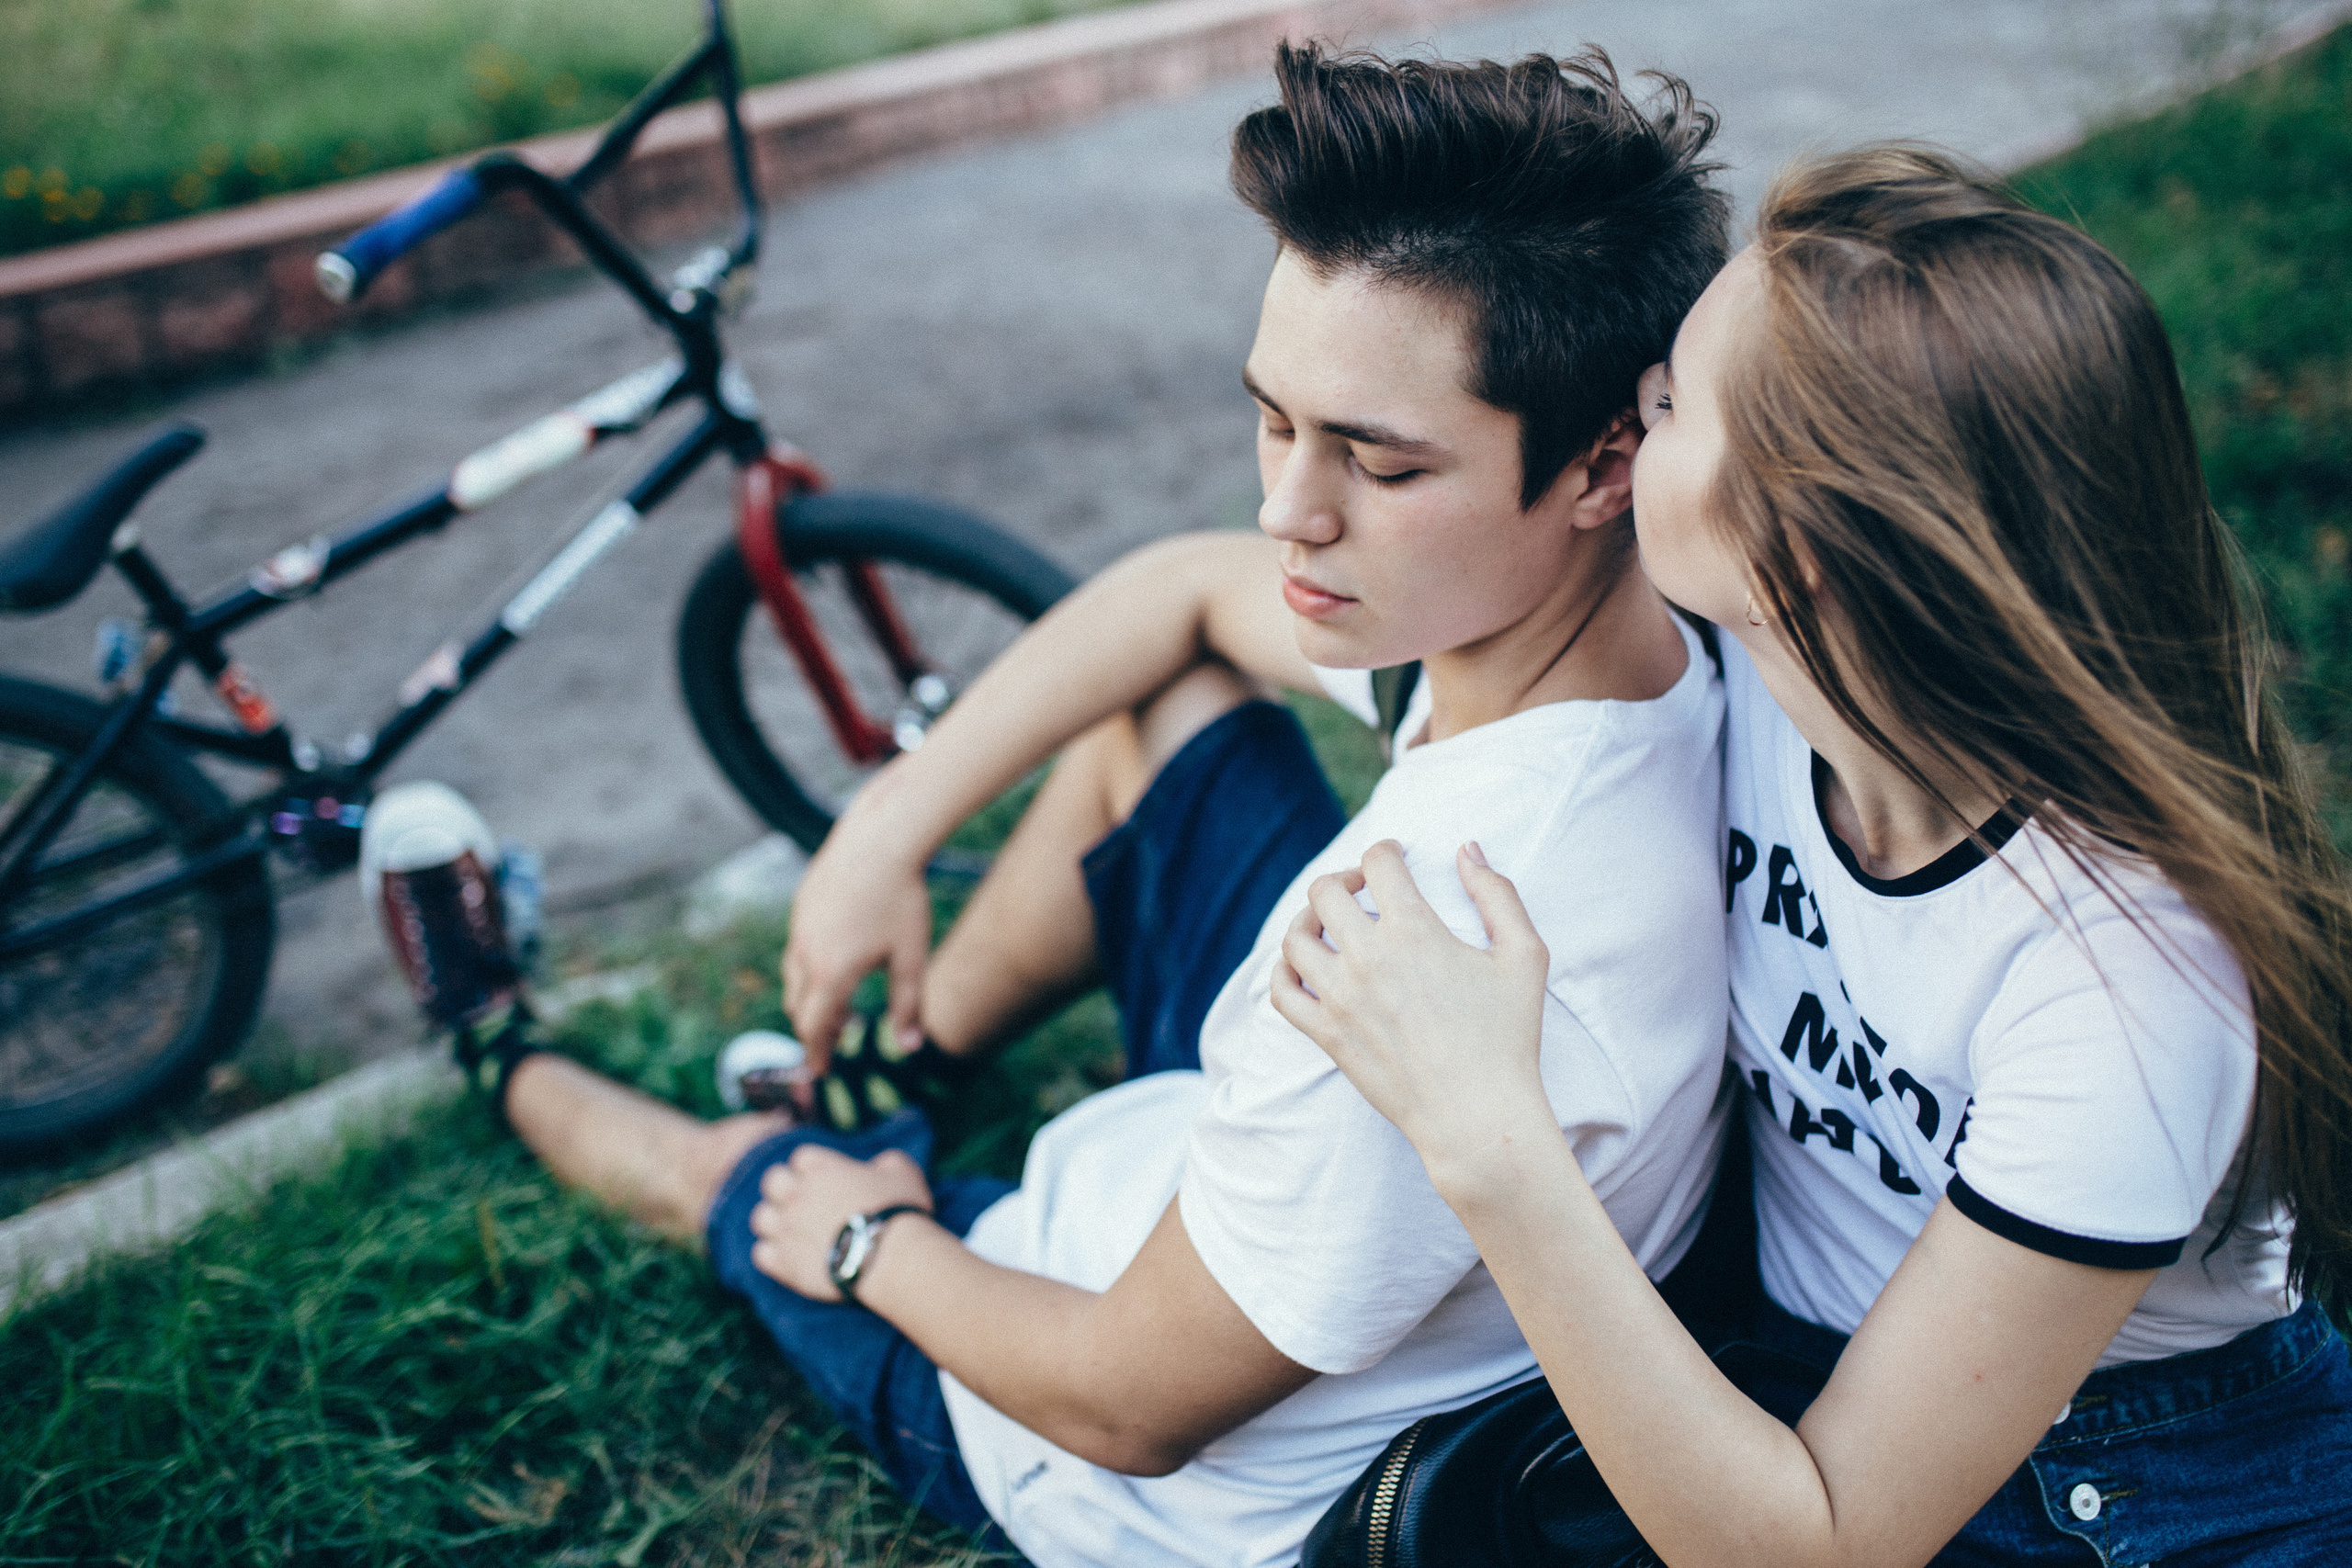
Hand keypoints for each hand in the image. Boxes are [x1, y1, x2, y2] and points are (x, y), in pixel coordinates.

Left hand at [746, 1144, 933, 1301]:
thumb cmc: (899, 1212)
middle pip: (771, 1181)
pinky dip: (772, 1254)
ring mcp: (785, 1229)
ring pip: (760, 1218)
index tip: (827, 1180)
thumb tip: (880, 1165)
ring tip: (794, 1231)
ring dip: (775, 1221)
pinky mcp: (784, 1263)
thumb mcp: (902, 1172)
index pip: (802, 1157)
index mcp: (819, 1167)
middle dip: (785, 1188)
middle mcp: (794, 1194)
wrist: (890, 1258)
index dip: (813, 1168)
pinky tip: (790, 1256)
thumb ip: (885, 1162)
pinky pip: (761, 1254)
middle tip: (805, 1202)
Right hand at [781, 765, 933, 1079]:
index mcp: (831, 974)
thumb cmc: (901, 899)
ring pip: (793, 979)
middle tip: (833, 1043)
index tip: (821, 1072)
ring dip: (810, 1001)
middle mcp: (806, 954)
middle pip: (799, 1008)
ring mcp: (799, 928)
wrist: (881, 840)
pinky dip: (809, 970)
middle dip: (813, 1031)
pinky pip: (796, 950)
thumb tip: (911, 1047)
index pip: (815, 1029)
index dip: (817, 1054)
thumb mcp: (910, 957)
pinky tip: (836, 964)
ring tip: (838, 1009)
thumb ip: (907, 1005)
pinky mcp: (800, 906)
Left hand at [1271, 839, 1551, 1154]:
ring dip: (1308, 918)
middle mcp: (1368, 957)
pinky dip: (1284, 970)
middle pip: (1325, 891)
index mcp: (1414, 930)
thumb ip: (1498, 894)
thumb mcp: (1524, 955)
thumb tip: (1468, 850)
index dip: (1386, 850)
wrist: (1478, 1115)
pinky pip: (1281, 992)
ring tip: (1329, 923)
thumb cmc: (1508, 1037)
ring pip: (1295, 937)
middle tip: (1362, 889)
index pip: (1378, 863)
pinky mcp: (1326, 1035)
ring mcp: (1340, 998)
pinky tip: (1304, 965)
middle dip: (1343, 878)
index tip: (1394, 858)